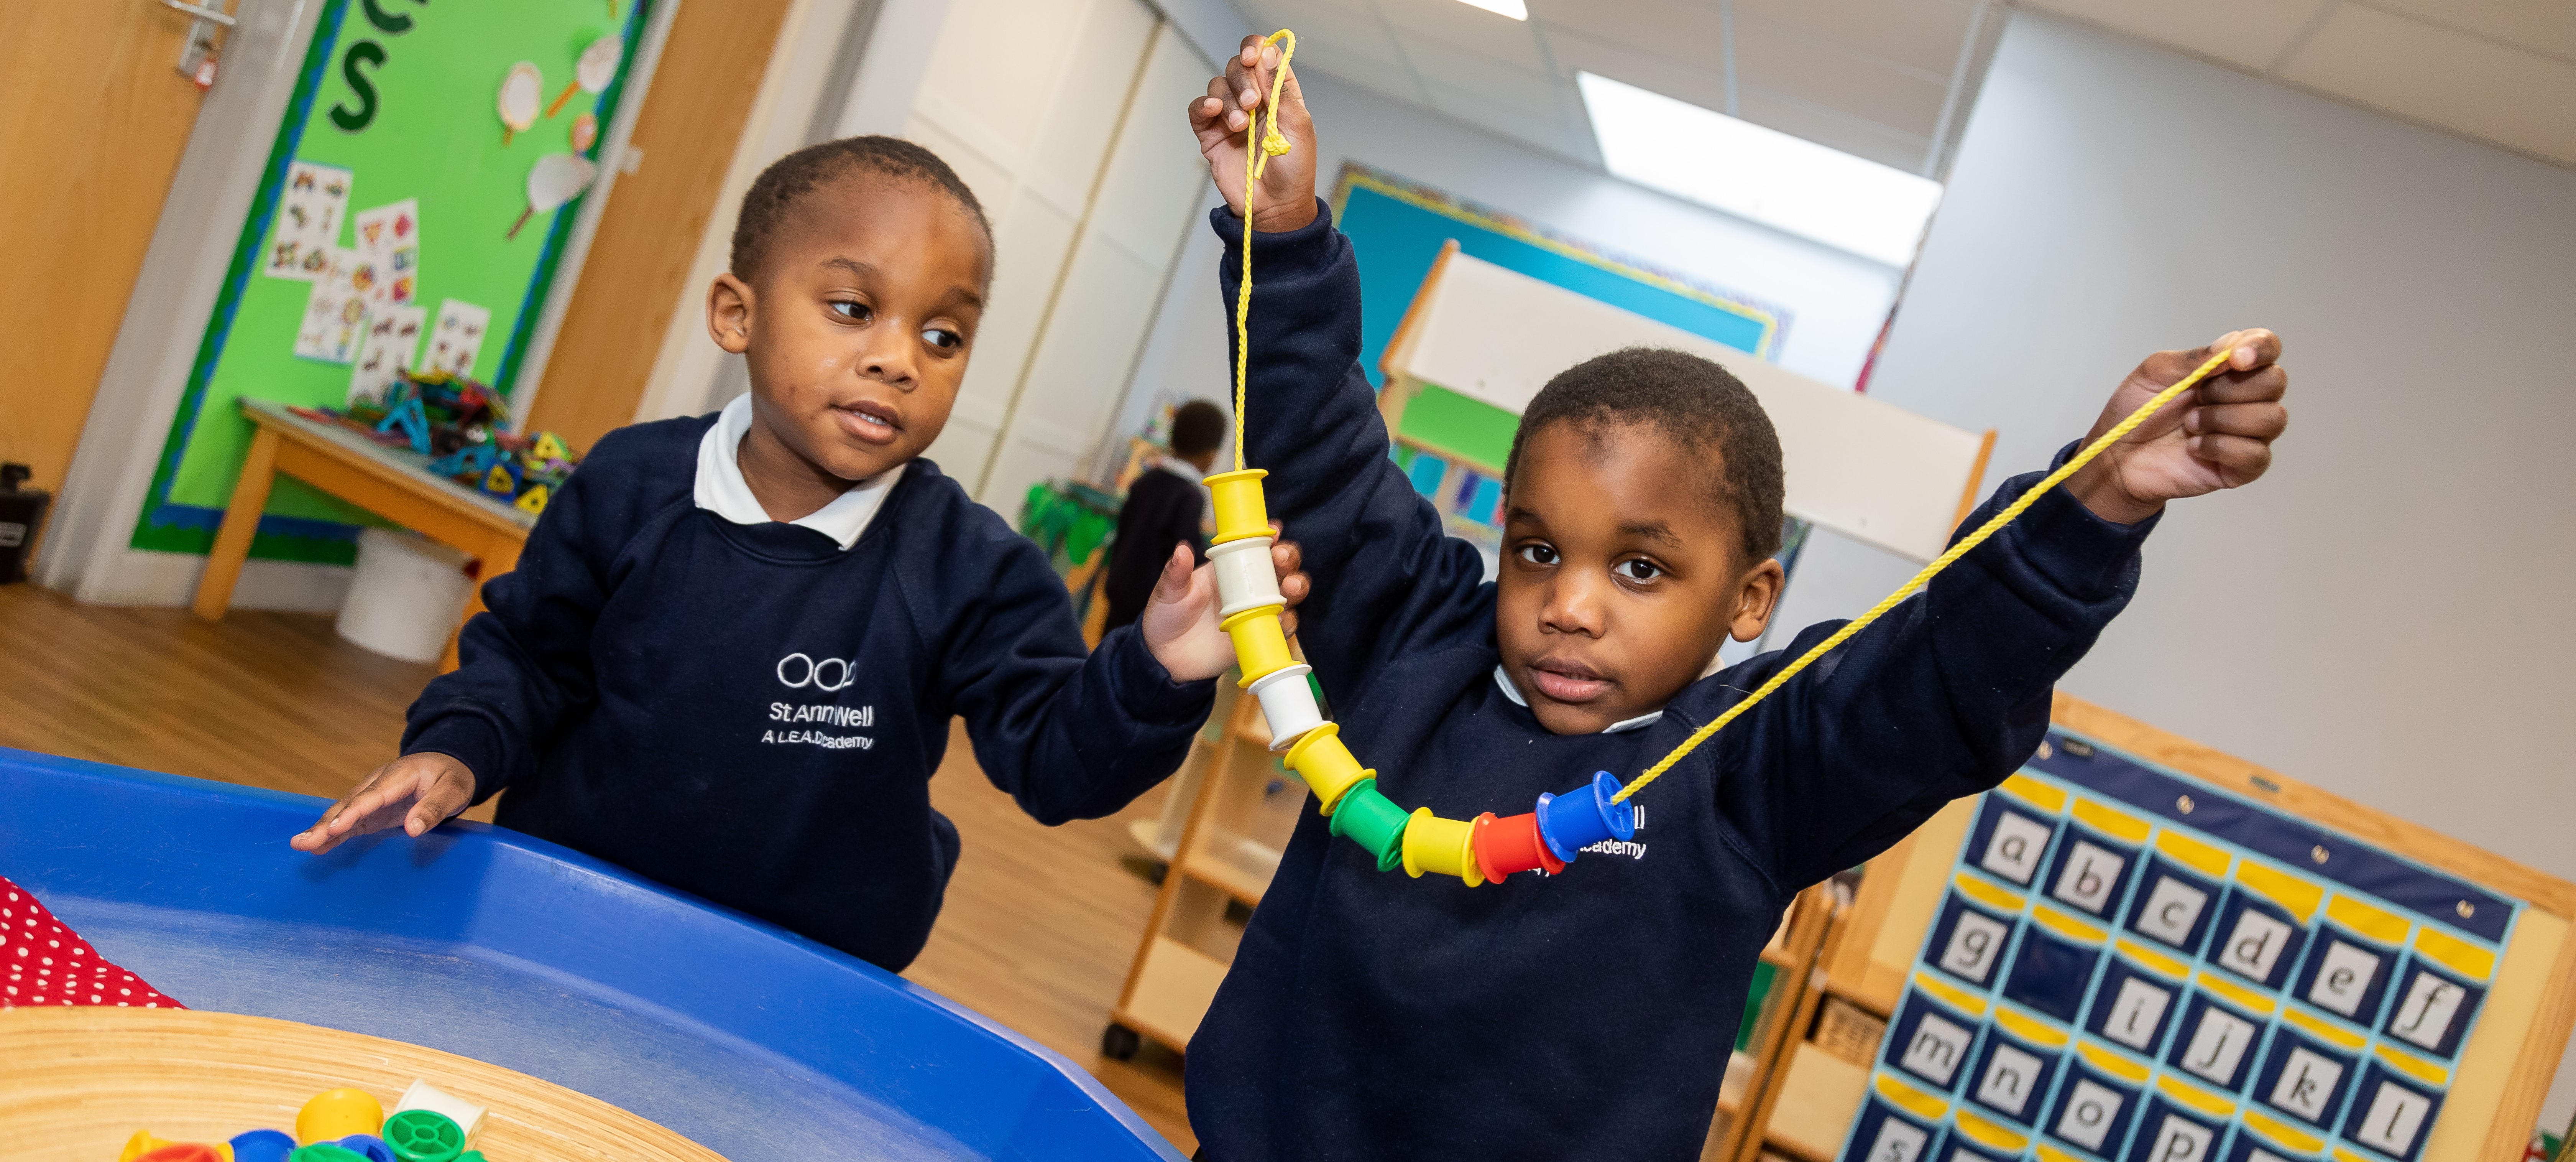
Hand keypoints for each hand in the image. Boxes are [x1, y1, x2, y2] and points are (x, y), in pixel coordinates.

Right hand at [290, 752, 474, 853]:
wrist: (450, 765)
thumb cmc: (453, 777)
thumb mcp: (454, 791)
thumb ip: (434, 808)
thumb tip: (413, 829)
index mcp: (399, 775)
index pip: (373, 795)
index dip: (353, 812)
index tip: (335, 827)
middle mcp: (379, 783)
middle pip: (350, 804)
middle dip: (327, 823)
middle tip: (303, 842)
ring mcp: (373, 796)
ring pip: (344, 812)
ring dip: (323, 829)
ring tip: (300, 845)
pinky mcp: (373, 809)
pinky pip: (350, 821)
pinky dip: (334, 833)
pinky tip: (317, 846)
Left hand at [1141, 525, 1310, 681]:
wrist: (1166, 658)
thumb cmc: (1166, 617)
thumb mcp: (1169, 593)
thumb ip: (1176, 573)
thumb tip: (1181, 549)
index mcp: (1229, 567)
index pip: (1255, 544)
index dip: (1269, 535)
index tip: (1274, 531)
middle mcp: (1249, 585)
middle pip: (1280, 565)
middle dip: (1288, 557)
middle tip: (1281, 559)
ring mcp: (1258, 610)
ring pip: (1289, 593)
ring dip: (1296, 585)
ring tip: (1290, 587)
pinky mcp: (1261, 634)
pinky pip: (1284, 627)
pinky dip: (1289, 622)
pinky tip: (1283, 620)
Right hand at [1188, 34, 1317, 232]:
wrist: (1276, 207)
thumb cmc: (1294, 169)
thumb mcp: (1298, 125)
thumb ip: (1281, 90)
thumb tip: (1268, 53)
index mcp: (1277, 93)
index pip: (1263, 57)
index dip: (1256, 49)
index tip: (1253, 56)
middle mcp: (1253, 100)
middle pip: (1237, 67)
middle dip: (1243, 79)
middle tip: (1253, 102)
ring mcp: (1230, 116)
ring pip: (1218, 86)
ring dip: (1228, 99)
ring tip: (1241, 125)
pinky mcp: (1211, 135)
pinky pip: (1198, 110)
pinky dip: (1203, 105)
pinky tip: (1214, 111)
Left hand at [2065, 329, 2287, 524]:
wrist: (2118, 457)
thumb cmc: (2137, 411)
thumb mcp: (2155, 373)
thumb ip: (2194, 358)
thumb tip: (2232, 347)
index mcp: (2228, 368)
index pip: (2267, 347)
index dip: (2260, 348)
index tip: (2236, 358)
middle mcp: (2246, 398)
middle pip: (2275, 382)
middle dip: (2231, 389)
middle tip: (2196, 397)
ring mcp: (2248, 433)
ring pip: (2271, 418)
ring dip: (2224, 419)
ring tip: (2190, 425)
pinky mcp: (2243, 466)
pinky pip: (2257, 454)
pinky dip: (2222, 447)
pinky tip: (2195, 448)